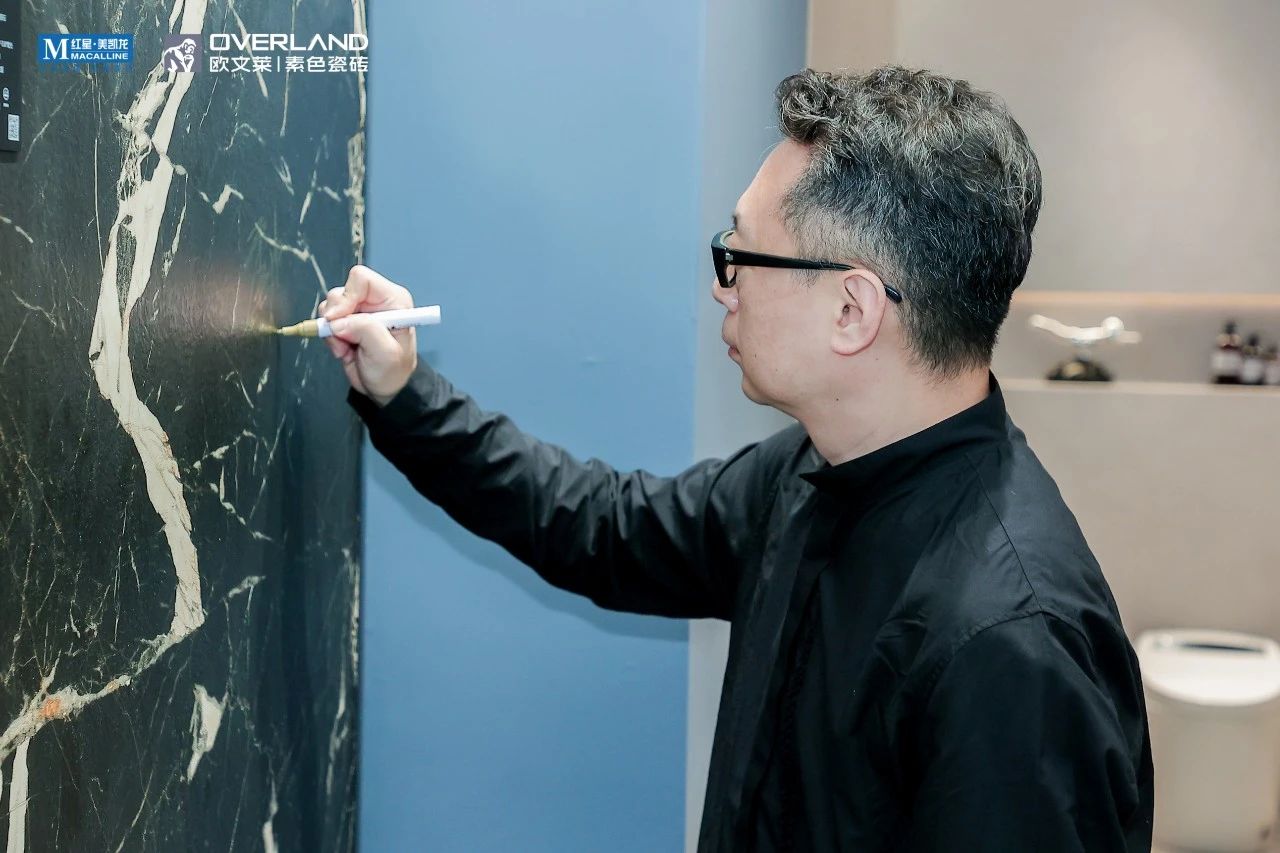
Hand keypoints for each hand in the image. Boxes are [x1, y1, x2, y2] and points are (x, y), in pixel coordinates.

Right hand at [319, 265, 417, 405]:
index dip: (346, 297)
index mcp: (392, 299)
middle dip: (336, 317)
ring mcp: (358, 312)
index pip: (361, 279)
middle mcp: (375, 301)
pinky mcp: (345, 323)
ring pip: (329, 307)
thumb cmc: (393, 371)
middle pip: (341, 292)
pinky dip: (330, 338)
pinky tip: (344, 350)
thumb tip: (338, 321)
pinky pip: (325, 322)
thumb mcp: (385, 352)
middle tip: (346, 339)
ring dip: (333, 331)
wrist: (385, 389)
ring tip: (348, 347)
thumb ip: (365, 330)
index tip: (339, 319)